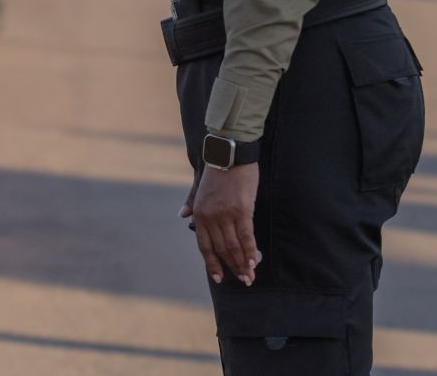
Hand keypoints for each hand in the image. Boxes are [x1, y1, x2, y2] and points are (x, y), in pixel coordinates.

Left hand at [190, 162, 259, 286]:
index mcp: (199, 213)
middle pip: (221, 249)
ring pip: (234, 246)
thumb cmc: (216, 170)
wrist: (229, 154)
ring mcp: (225, 214)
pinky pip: (246, 236)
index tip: (220, 278)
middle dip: (232, 267)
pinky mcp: (241, 210)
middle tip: (243, 281)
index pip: (204, 246)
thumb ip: (191, 201)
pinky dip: (250, 251)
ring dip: (242, 264)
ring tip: (250, 276)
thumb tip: (182, 215)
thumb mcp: (199, 185)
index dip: (212, 264)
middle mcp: (210, 217)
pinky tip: (254, 262)